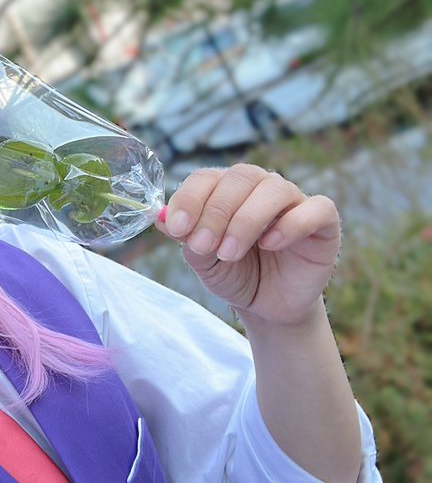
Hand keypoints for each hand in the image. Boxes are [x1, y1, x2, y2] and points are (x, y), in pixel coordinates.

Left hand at [155, 164, 340, 326]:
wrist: (267, 305)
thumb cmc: (233, 273)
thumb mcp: (203, 260)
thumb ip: (186, 238)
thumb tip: (160, 217)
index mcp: (226, 189)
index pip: (206, 177)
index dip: (189, 199)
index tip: (176, 229)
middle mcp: (260, 187)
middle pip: (239, 178)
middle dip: (214, 213)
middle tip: (203, 247)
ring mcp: (294, 200)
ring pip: (273, 189)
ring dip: (245, 221)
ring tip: (229, 253)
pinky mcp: (324, 221)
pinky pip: (316, 209)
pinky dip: (290, 224)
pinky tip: (270, 245)